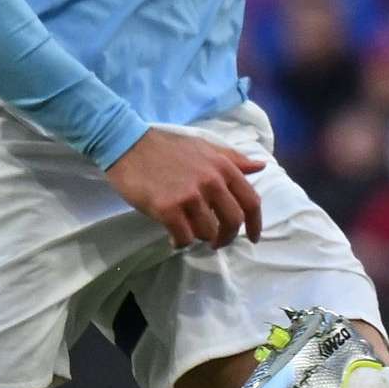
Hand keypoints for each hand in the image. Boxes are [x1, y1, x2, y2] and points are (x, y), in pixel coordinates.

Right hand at [105, 124, 266, 246]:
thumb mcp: (204, 147)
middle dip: (227, 237)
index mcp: (223, 167)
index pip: (251, 201)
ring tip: (188, 231)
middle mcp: (211, 181)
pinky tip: (173, 238)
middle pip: (233, 222)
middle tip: (216, 243)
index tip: (253, 237)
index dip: (256, 224)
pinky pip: (184, 238)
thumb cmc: (166, 147)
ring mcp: (189, 196)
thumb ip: (233, 159)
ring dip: (199, 237)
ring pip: (207, 232)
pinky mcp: (167, 208)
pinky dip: (180, 243)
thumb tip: (261, 166)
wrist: (127, 144)